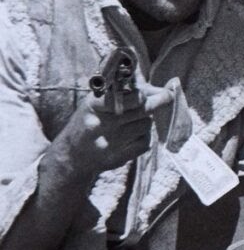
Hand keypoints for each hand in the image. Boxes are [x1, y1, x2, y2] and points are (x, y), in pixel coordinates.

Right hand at [49, 78, 173, 181]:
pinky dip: (144, 137)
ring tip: (133, 121)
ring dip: (146, 120)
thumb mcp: (101, 99)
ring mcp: (107, 143)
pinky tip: (131, 136)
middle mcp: (99, 124)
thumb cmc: (93, 119)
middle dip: (157, 102)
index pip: (129, 97)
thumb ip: (130, 90)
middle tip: (165, 97)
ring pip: (146, 125)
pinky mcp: (116, 158)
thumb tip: (164, 90)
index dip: (146, 94)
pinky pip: (145, 143)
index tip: (159, 91)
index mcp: (94, 105)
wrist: (72, 154)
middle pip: (144, 110)